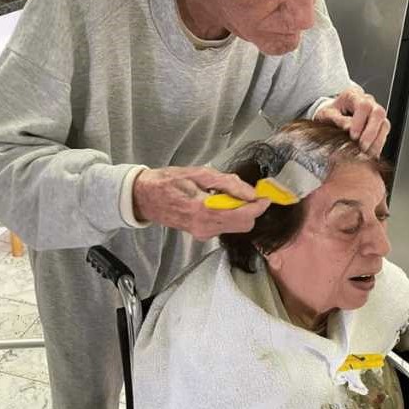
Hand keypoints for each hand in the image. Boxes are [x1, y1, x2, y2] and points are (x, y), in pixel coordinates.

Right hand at [132, 166, 269, 240]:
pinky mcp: (201, 234)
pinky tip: (216, 201)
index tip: (264, 196)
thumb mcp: (199, 173)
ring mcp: (203, 233)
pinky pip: (225, 226)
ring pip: (236, 226)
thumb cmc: (168, 182)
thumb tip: (251, 192)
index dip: (259, 206)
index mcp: (204, 211)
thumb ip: (228, 183)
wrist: (144, 197)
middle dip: (249, 209)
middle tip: (244, 192)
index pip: (244, 216)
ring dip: (238, 211)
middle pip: (244, 225)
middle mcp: (205, 227)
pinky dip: (228, 214)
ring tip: (224, 194)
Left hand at [314, 87, 389, 156]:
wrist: (332, 114)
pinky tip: (370, 153)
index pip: (363, 105)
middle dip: (371, 132)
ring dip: (377, 140)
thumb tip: (348, 127)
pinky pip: (384, 133)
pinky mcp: (378, 124)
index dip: (360, 121)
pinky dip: (378, 145)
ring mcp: (375, 113)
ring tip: (366, 153)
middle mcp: (368, 101)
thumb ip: (338, 120)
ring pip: (384, 124)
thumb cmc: (329, 113)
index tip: (353, 136)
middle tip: (362, 146)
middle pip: (378, 113)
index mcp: (353, 95)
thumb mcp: (326, 115)